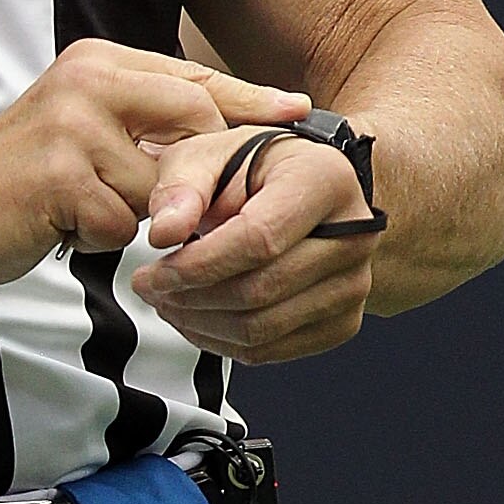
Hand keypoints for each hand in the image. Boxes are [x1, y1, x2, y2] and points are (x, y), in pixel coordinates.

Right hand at [0, 41, 309, 290]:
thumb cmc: (24, 180)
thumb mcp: (85, 130)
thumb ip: (147, 125)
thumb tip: (232, 134)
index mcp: (97, 61)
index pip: (194, 77)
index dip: (250, 99)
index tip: (298, 113)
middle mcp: (86, 80)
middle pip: (194, 121)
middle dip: (195, 172)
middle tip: (169, 201)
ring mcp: (71, 125)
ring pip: (160, 184)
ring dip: (132, 212)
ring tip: (83, 207)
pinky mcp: (60, 175)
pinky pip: (122, 222)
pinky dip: (100, 238)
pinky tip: (63, 225)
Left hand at [130, 125, 378, 360]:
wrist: (298, 188)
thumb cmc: (253, 168)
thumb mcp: (208, 153)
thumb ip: (182, 186)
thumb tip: (164, 232)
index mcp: (324, 181)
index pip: (259, 239)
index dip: (198, 265)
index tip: (153, 273)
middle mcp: (353, 236)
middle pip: (260, 290)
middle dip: (189, 298)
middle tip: (148, 287)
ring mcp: (354, 284)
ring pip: (263, 329)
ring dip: (200, 324)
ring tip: (166, 301)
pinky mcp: (343, 320)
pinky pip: (273, 350)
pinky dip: (223, 343)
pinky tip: (195, 318)